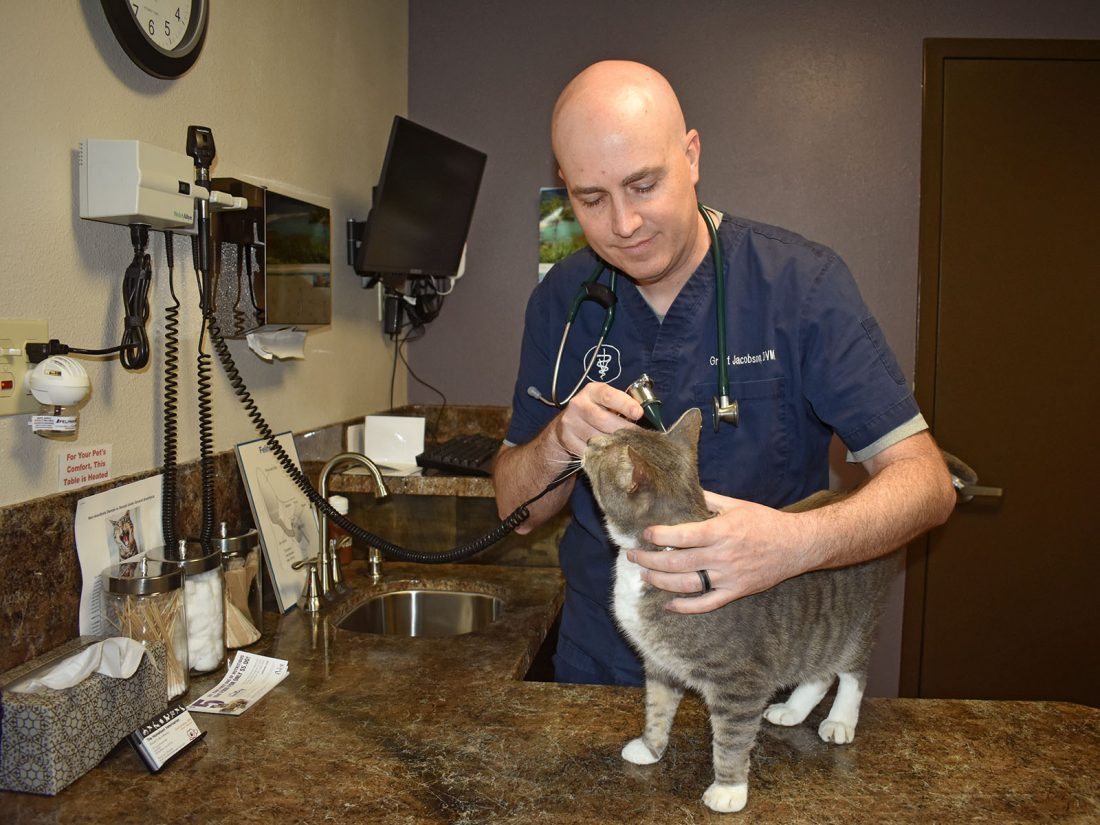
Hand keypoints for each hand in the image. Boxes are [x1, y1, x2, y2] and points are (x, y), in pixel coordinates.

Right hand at [550, 382, 641, 457]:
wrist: (567, 424)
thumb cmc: (596, 410)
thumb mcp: (606, 402)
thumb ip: (623, 404)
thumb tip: (645, 415)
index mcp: (592, 391)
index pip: (608, 395)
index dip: (625, 405)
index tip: (639, 414)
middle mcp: (578, 404)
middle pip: (603, 420)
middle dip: (623, 430)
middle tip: (638, 438)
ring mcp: (571, 423)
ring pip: (596, 438)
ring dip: (614, 445)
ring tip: (626, 447)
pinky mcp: (567, 440)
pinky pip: (589, 451)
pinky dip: (602, 454)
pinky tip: (610, 454)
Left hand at [628, 491, 809, 613]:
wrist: (797, 546)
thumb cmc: (765, 522)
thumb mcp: (736, 504)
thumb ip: (708, 500)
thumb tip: (685, 491)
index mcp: (720, 531)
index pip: (680, 536)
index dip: (658, 536)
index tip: (644, 534)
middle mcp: (721, 556)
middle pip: (676, 562)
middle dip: (649, 559)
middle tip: (632, 556)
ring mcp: (728, 577)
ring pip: (686, 584)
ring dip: (660, 582)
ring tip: (644, 575)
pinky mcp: (735, 592)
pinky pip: (706, 604)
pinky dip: (685, 607)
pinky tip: (668, 605)